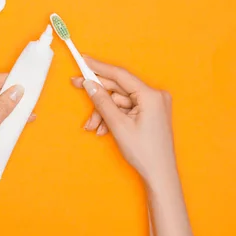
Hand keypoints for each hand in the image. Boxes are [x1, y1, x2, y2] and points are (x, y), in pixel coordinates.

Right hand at [72, 57, 177, 188]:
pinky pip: (126, 108)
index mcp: (151, 95)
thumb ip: (102, 101)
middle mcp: (154, 96)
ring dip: (104, 111)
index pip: (120, 75)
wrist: (160, 175)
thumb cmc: (144, 152)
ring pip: (119, 101)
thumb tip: (89, 84)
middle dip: (98, 94)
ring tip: (93, 126)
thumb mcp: (118, 125)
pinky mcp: (150, 113)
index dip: (99, 67)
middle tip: (76, 85)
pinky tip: (103, 128)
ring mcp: (153, 104)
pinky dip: (113, 116)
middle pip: (119, 88)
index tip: (83, 60)